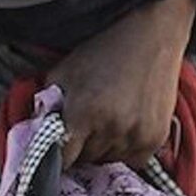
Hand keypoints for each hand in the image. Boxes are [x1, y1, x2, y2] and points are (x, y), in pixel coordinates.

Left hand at [48, 0, 194, 167]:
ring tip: (104, 121)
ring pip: (108, 160)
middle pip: (86, 159)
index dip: (57, 155)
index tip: (55, 149)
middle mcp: (111, 129)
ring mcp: (137, 136)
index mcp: (84, 112)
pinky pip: (133, 160)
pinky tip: (123, 126)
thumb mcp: (65, 70)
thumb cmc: (103, 49)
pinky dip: (125, 149)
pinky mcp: (156, 138)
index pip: (62, 157)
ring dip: (102, 148)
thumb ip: (48, 101)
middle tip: (82, 125)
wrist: (151, 35)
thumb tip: (39, 128)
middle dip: (80, 147)